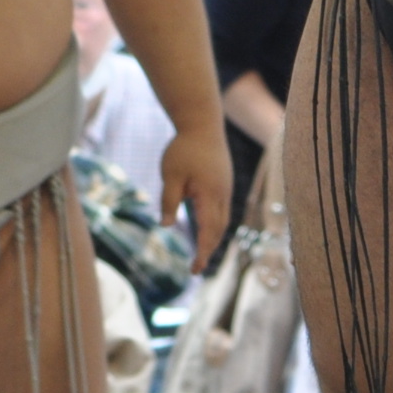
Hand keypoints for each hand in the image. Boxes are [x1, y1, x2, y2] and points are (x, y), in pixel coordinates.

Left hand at [160, 123, 232, 269]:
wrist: (202, 124)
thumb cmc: (184, 148)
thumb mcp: (170, 175)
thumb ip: (169, 201)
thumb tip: (166, 226)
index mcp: (209, 194)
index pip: (208, 231)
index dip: (202, 252)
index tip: (195, 268)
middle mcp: (222, 195)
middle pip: (219, 230)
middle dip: (208, 250)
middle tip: (195, 268)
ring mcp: (225, 189)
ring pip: (222, 221)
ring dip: (213, 239)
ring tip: (200, 253)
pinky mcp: (224, 184)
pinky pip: (222, 211)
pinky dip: (215, 225)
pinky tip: (205, 230)